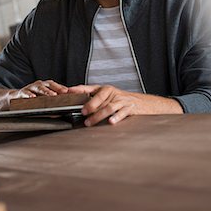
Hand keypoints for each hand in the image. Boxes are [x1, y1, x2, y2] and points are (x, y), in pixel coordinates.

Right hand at [0, 81, 68, 110]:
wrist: (12, 99)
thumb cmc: (29, 99)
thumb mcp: (40, 100)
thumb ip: (50, 104)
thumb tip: (61, 111)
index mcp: (43, 86)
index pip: (53, 85)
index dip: (61, 87)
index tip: (68, 91)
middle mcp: (37, 85)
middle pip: (47, 85)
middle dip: (56, 88)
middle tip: (63, 92)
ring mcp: (29, 88)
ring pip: (38, 88)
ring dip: (45, 91)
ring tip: (52, 95)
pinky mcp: (20, 93)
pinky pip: (25, 92)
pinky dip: (29, 94)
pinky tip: (32, 97)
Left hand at [68, 84, 182, 125]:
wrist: (143, 103)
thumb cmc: (121, 101)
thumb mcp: (107, 98)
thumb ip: (94, 100)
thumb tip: (77, 107)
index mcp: (104, 89)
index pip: (88, 88)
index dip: (78, 89)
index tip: (68, 92)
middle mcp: (112, 93)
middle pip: (99, 98)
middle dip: (89, 105)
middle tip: (82, 112)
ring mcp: (121, 100)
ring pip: (108, 107)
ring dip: (98, 115)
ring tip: (90, 122)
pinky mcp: (130, 108)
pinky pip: (122, 113)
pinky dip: (116, 117)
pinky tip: (111, 122)